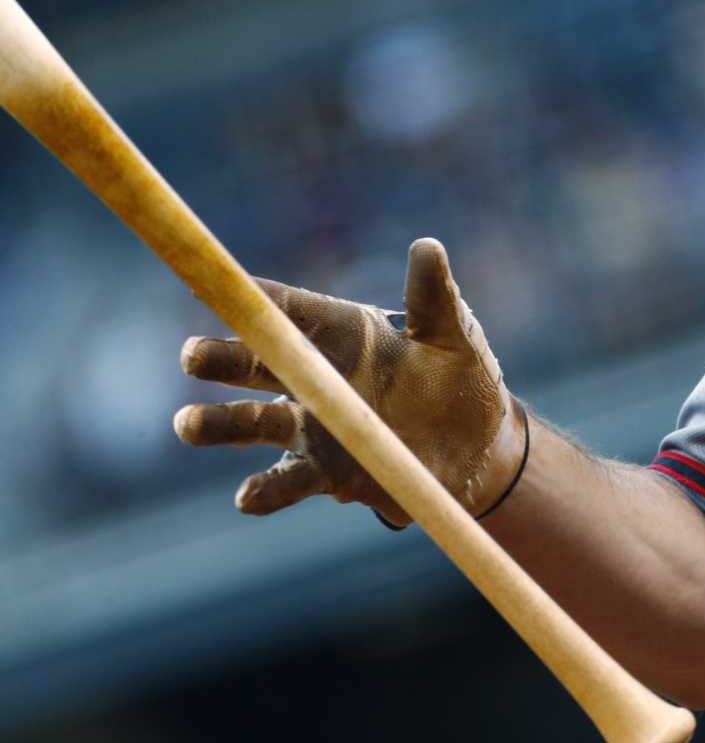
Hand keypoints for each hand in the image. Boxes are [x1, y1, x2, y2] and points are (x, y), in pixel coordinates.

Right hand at [174, 237, 522, 527]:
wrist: (479, 451)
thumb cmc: (462, 380)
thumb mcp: (452, 336)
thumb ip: (433, 299)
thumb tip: (428, 246)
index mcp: (344, 334)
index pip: (290, 310)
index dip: (253, 299)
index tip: (211, 283)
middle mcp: (318, 378)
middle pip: (257, 363)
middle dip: (220, 358)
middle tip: (191, 356)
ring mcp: (315, 427)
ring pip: (254, 423)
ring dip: (219, 424)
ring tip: (187, 424)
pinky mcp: (326, 473)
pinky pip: (287, 482)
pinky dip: (265, 490)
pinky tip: (247, 496)